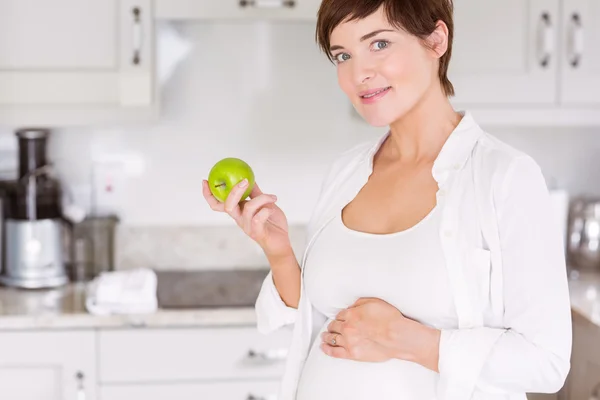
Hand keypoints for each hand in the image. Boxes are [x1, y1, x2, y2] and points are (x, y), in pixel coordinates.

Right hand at [202, 179, 292, 258]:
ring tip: (272, 197)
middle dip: (234, 191)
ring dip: (262, 198)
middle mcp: (239, 219)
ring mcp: (247, 226)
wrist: (281, 242)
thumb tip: (249, 178)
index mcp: (238, 211)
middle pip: (227, 206)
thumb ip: (256, 193)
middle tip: (245, 181)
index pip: (217, 204)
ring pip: (248, 207)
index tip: (205, 181)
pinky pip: (258, 218)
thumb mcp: (264, 204)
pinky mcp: (257, 232)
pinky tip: (273, 208)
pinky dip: (266, 209)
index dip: (208, 194)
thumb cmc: (272, 223)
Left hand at [320, 297, 440, 370]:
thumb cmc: (389, 319)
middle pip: (334, 326)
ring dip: (327, 336)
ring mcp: (348, 341)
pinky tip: (324, 347)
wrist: (397, 336)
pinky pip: (334, 352)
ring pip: (332, 338)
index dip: (340, 316)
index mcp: (351, 314)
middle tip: (331, 327)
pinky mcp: (352, 354)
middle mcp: (347, 328)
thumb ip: (360, 303)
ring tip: (324, 336)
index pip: (340, 315)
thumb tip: (353, 307)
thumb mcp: (374, 302)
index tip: (340, 318)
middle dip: (332, 326)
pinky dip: (327, 349)